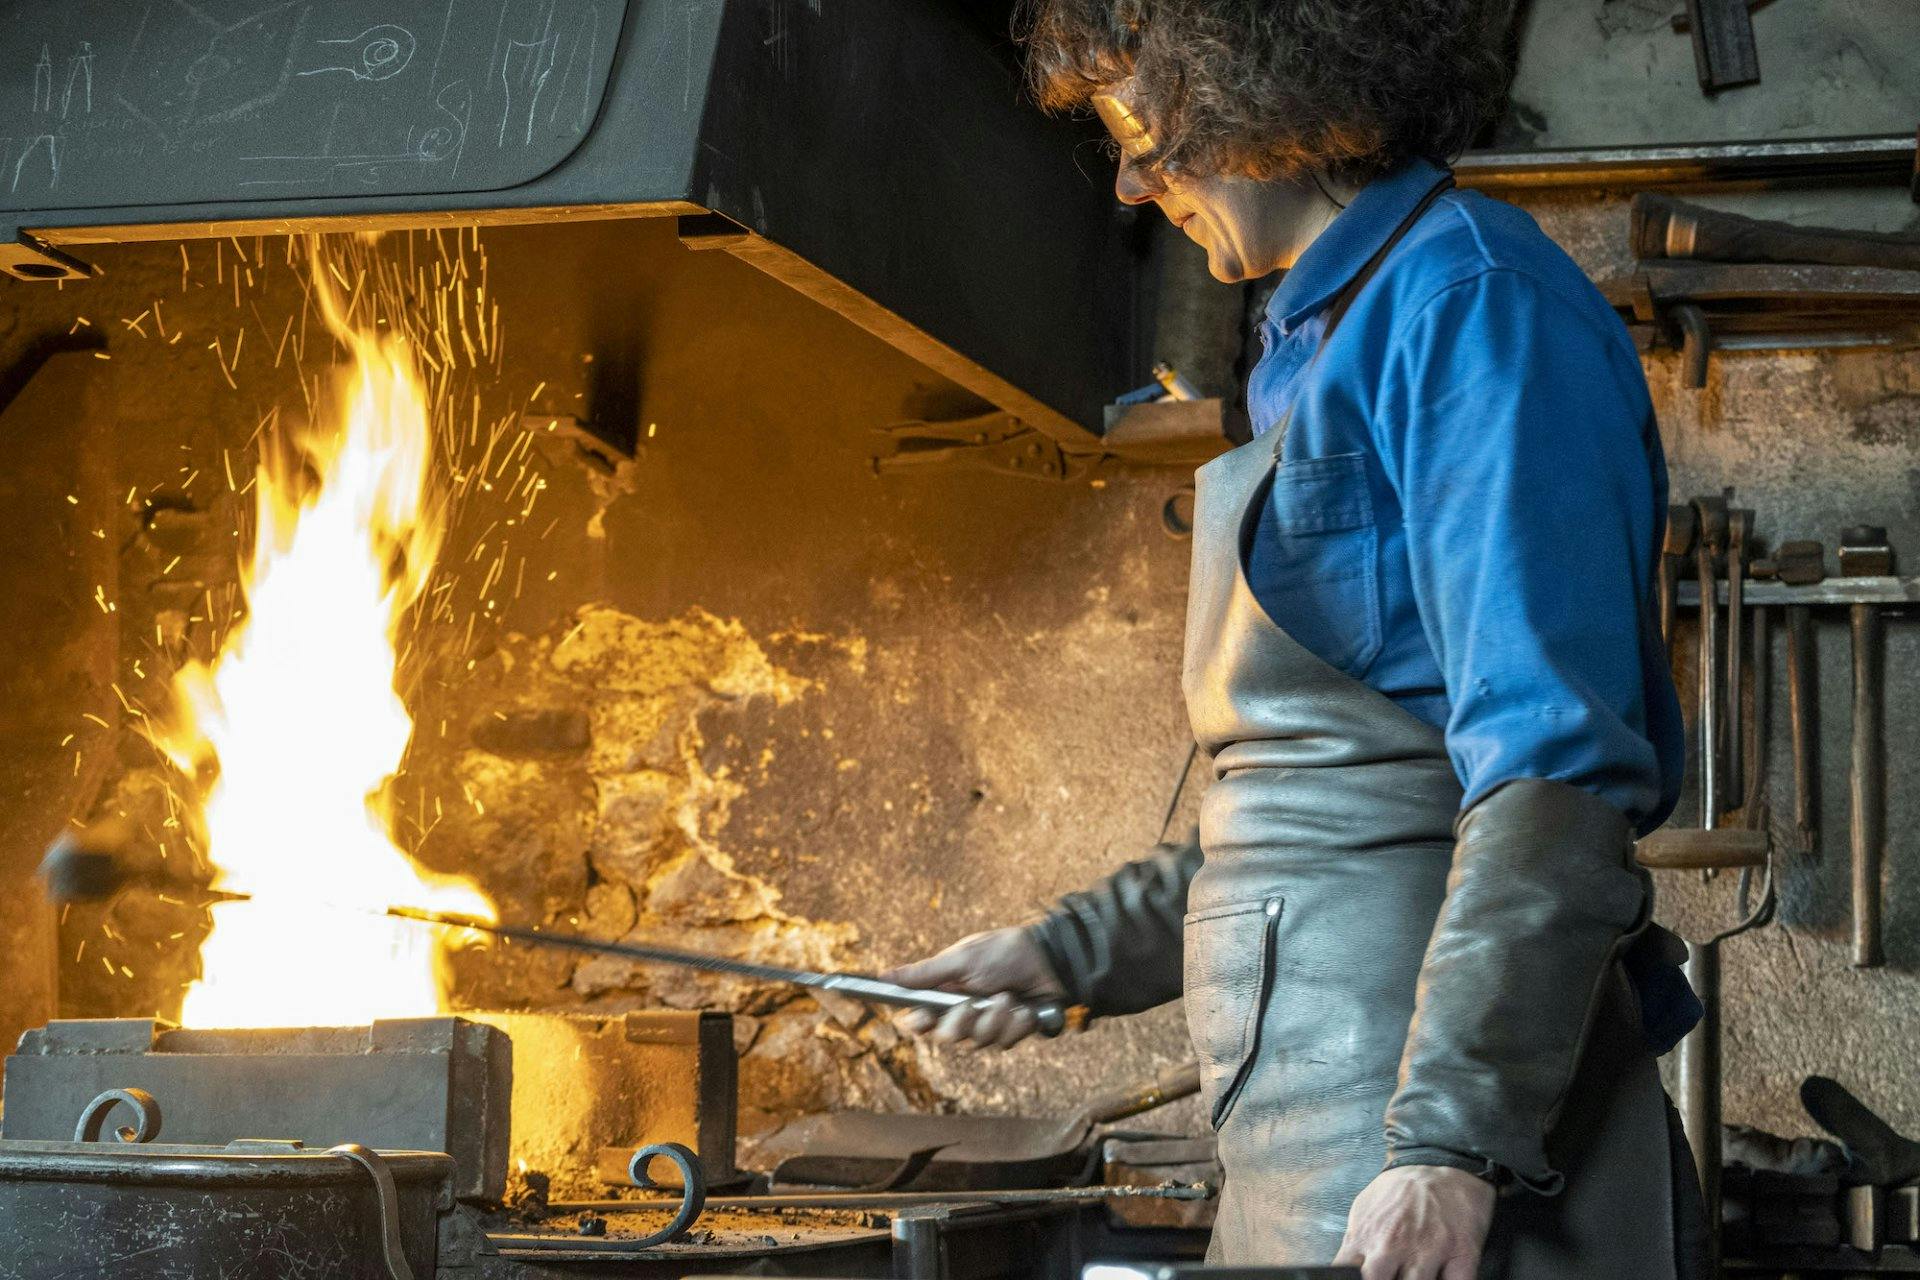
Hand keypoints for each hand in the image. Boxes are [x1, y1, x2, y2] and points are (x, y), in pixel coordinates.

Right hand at [880, 927, 1065, 1048]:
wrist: (1050, 961)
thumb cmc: (1003, 952)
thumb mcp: (961, 959)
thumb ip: (924, 974)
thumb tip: (883, 976)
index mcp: (945, 991)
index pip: (920, 1018)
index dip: (920, 1023)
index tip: (924, 1019)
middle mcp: (962, 1010)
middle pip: (947, 1037)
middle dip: (963, 1021)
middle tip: (973, 1003)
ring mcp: (987, 1023)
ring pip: (977, 1042)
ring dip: (995, 1019)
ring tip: (1008, 997)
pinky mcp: (1009, 1032)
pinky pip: (1003, 1042)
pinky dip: (1015, 1024)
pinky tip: (1024, 1009)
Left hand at [1333, 1164, 1494, 1279]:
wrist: (1444, 1162)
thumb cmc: (1403, 1190)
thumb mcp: (1365, 1208)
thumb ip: (1354, 1244)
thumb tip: (1344, 1271)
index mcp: (1368, 1235)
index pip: (1349, 1275)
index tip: (1363, 1279)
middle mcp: (1396, 1244)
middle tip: (1393, 1274)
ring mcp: (1430, 1250)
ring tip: (1415, 1273)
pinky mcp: (1463, 1254)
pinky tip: (1442, 1274)